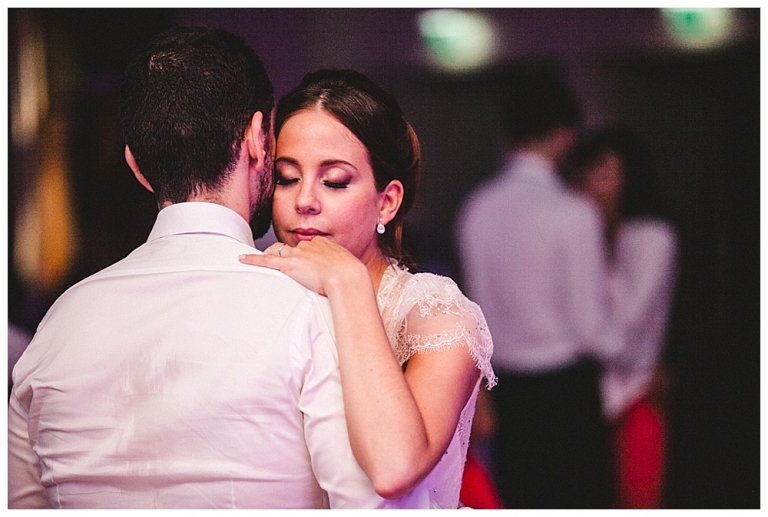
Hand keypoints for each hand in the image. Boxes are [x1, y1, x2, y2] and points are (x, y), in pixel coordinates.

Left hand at [239, 237, 367, 296]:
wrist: (348, 277)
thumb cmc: (352, 277)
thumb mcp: (349, 269)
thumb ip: (342, 271)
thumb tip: (347, 280)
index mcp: (323, 244)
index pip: (307, 246)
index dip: (301, 254)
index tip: (301, 261)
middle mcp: (309, 245)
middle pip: (290, 247)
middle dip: (284, 252)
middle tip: (280, 260)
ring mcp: (298, 254)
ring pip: (277, 250)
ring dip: (268, 255)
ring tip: (258, 260)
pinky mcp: (288, 264)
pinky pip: (266, 260)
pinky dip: (252, 259)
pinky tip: (242, 259)